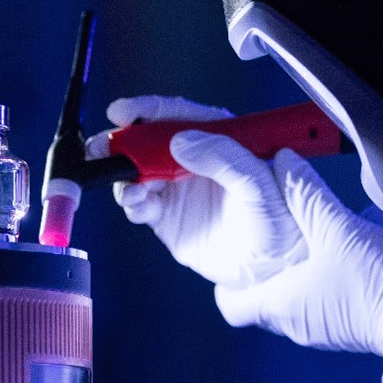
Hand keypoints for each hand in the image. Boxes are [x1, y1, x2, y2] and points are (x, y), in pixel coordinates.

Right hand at [86, 95, 305, 288]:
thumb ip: (225, 159)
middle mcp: (196, 161)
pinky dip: (132, 203)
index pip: (180, 115)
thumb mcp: (259, 186)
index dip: (149, 110)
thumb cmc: (279, 225)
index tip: (124, 111)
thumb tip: (183, 140)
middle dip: (123, 142)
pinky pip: (140, 203)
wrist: (272, 272)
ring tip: (133, 190)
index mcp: (221, 141)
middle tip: (103, 147)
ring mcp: (179, 189)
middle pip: (150, 141)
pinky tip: (139, 207)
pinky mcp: (168, 217)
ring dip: (127, 177)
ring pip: (139, 172)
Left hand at [215, 148, 382, 355]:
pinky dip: (319, 280)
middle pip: (260, 300)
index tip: (232, 254)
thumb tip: (282, 162)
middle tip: (265, 238)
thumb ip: (306, 194)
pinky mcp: (348, 325)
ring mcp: (322, 329)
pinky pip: (320, 303)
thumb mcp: (336, 227)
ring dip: (293, 274)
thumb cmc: (374, 282)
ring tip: (301, 240)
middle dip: (260, 271)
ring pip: (292, 300)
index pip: (229, 305)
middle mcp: (294, 323)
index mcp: (279, 304)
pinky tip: (335, 254)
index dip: (224, 281)